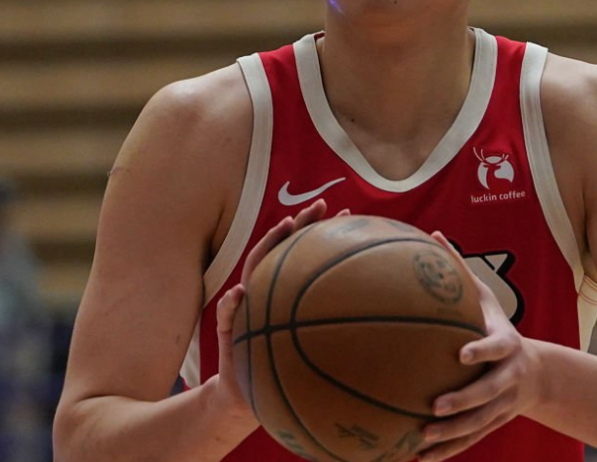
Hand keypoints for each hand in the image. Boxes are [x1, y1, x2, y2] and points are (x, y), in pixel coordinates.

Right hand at [213, 200, 348, 414]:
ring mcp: (245, 304)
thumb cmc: (284, 364)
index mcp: (284, 288)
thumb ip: (326, 323)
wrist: (249, 392)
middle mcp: (265, 289)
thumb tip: (368, 309)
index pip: (301, 252)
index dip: (319, 230)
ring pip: (254, 268)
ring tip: (284, 227)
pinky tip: (240, 293)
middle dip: (299, 223)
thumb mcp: (310, 343)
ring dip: (268, 245)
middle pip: (282, 248)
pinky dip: (232, 303)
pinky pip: (227, 314)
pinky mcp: (228, 328)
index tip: (341, 212)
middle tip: (320, 205)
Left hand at [417, 231, 543, 461]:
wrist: (537, 372)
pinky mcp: (495, 423)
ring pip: (478, 424)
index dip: (481, 350)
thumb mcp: (485, 299)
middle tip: (434, 407)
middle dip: (463, 402)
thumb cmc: (498, 326)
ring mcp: (503, 405)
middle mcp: (509, 379)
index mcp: (508, 346)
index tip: (461, 353)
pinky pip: (471, 440)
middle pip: (488, 394)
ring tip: (421, 439)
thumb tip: (433, 235)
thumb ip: (461, 270)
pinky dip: (448, 451)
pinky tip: (420, 460)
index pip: (497, 349)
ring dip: (451, 435)